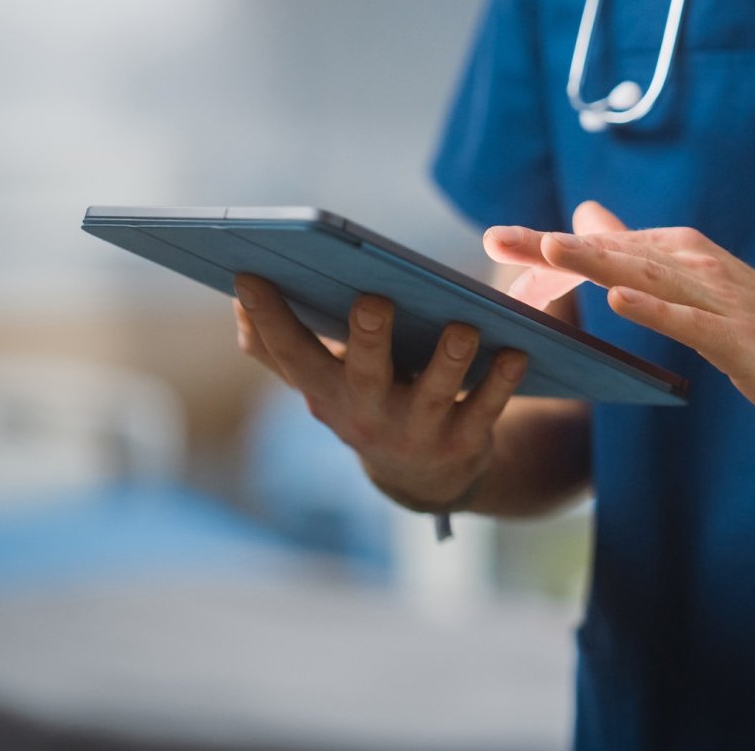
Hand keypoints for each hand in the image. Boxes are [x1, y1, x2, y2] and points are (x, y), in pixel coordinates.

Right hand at [233, 275, 527, 511]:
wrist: (423, 477)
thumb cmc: (367, 402)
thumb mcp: (320, 383)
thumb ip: (279, 346)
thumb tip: (238, 298)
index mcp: (327, 391)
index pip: (288, 355)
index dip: (268, 320)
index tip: (249, 276)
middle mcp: (367, 414)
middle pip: (363, 374)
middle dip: (367, 338)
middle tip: (372, 300)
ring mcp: (417, 431)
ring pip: (434, 394)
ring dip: (448, 359)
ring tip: (462, 327)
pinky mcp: (464, 442)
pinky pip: (486, 409)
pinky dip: (502, 381)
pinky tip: (516, 352)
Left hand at [486, 204, 754, 423]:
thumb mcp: (689, 280)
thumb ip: (637, 250)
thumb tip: (588, 215)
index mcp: (677, 254)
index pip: (602, 248)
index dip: (547, 247)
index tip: (495, 240)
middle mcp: (693, 266)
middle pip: (612, 255)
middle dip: (553, 248)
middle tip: (499, 239)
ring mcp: (716, 300)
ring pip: (646, 277)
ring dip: (597, 262)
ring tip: (550, 251)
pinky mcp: (736, 337)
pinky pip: (689, 323)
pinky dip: (654, 309)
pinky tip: (620, 301)